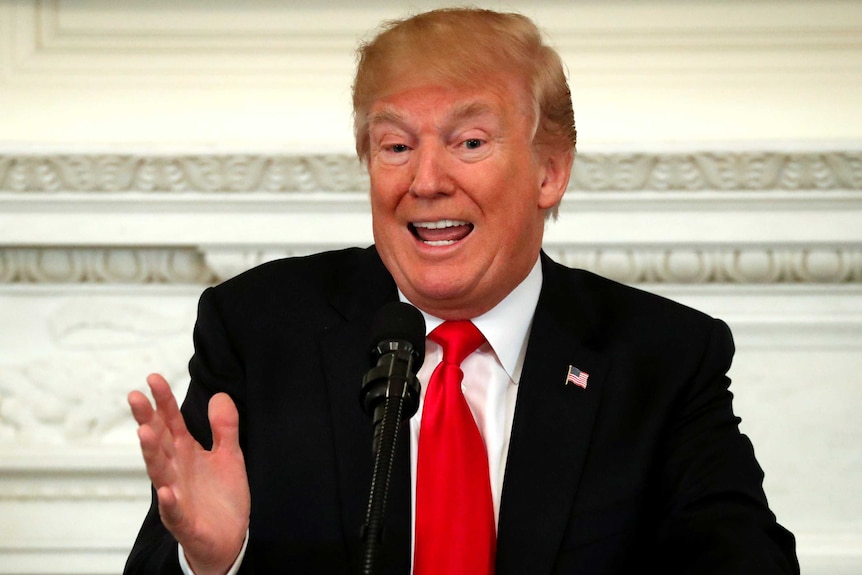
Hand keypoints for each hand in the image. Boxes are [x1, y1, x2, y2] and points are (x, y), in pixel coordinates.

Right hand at [128, 373, 249, 574]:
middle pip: (159, 442)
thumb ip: (224, 427)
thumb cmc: (221, 496)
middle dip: (147, 420)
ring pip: (160, 473)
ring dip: (151, 454)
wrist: (229, 539)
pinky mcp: (185, 522)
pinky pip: (174, 512)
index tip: (153, 378)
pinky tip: (165, 491)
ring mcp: (177, 496)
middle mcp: (176, 471)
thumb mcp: (229, 455)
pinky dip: (169, 502)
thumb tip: (218, 394)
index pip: (171, 422)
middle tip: (135, 397)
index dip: (163, 401)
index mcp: (186, 453)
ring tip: (145, 432)